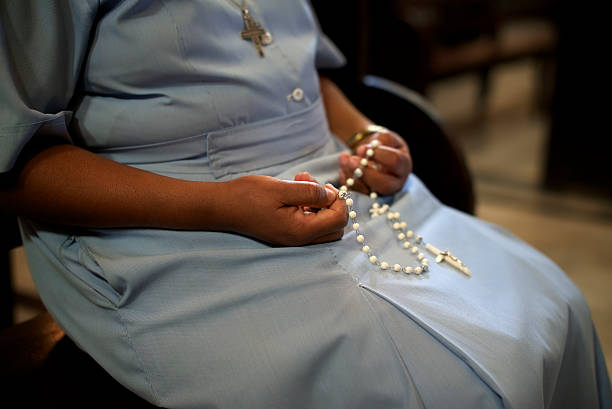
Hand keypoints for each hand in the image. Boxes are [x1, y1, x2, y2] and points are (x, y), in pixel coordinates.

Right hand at [224, 174, 347, 245]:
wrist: (223, 206)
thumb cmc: (249, 196)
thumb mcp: (282, 189)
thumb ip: (310, 192)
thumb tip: (331, 195)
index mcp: (301, 230)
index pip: (339, 220)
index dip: (339, 200)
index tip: (325, 184)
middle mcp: (300, 239)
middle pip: (335, 228)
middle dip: (333, 204)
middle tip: (318, 186)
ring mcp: (294, 238)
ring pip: (324, 225)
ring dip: (320, 203)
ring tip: (302, 180)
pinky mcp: (287, 232)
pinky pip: (309, 223)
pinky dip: (309, 206)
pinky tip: (296, 188)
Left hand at [338, 129, 411, 195]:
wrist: (375, 154)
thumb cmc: (383, 144)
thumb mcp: (385, 137)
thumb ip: (379, 141)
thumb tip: (363, 151)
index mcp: (403, 165)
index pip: (395, 162)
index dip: (378, 155)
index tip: (363, 148)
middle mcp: (396, 183)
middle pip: (385, 185)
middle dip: (366, 173)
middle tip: (351, 160)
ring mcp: (382, 192)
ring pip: (368, 192)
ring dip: (352, 176)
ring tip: (344, 159)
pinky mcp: (368, 197)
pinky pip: (356, 195)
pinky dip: (346, 183)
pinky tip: (342, 170)